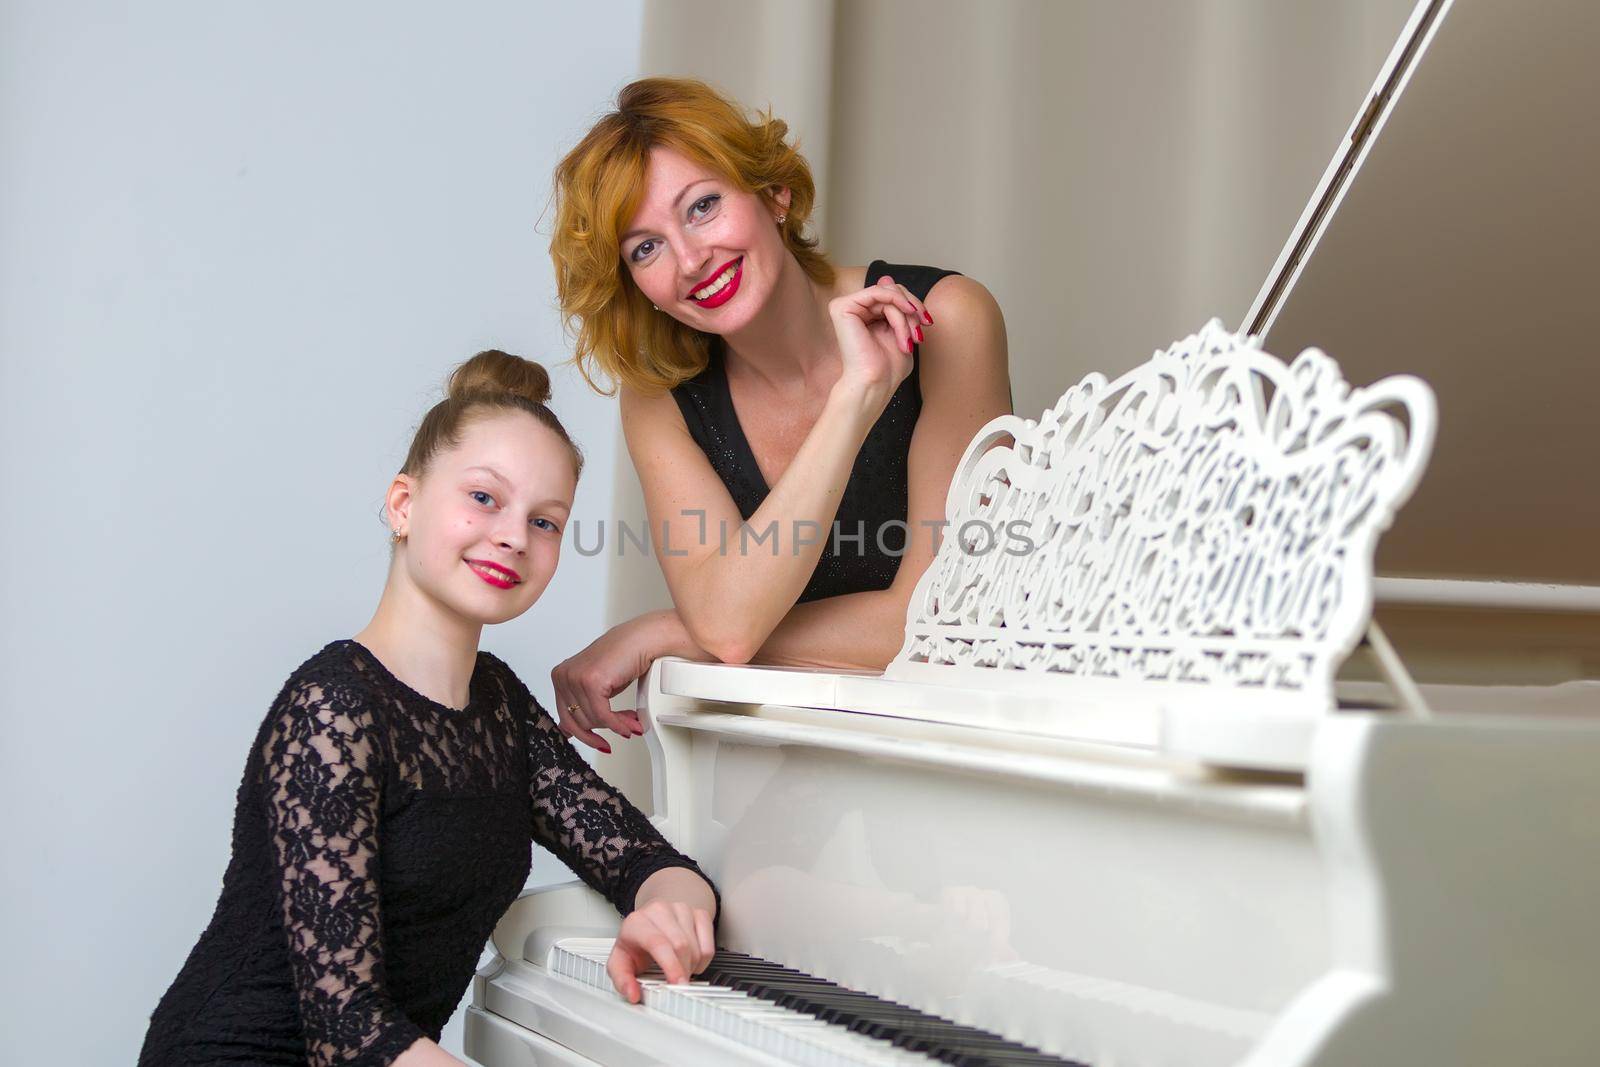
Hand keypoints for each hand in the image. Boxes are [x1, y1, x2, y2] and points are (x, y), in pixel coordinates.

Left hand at [551, 615, 662, 751]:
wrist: (642, 639)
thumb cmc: (623, 656)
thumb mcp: (596, 684)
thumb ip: (581, 703)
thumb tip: (568, 730)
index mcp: (560, 676)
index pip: (564, 717)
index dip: (585, 734)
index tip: (598, 742)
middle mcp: (563, 675)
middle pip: (578, 722)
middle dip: (604, 731)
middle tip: (623, 729)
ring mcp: (575, 678)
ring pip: (592, 720)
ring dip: (616, 727)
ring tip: (631, 724)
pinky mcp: (591, 682)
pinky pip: (603, 716)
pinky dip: (617, 725)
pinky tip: (628, 726)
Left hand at [605, 899, 716, 1003]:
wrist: (650, 921)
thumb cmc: (636, 943)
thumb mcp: (620, 961)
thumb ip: (622, 980)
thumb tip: (633, 993)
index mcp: (637, 922)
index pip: (658, 943)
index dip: (670, 965)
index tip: (677, 983)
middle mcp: (659, 911)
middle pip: (681, 946)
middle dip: (681, 971)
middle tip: (675, 983)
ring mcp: (681, 909)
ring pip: (696, 947)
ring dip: (691, 967)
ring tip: (678, 968)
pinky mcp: (698, 913)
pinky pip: (709, 944)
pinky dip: (703, 960)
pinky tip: (690, 960)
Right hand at [827, 274, 935, 406]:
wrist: (875, 384)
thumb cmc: (887, 367)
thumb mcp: (901, 329)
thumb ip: (897, 306)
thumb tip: (885, 277)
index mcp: (864, 314)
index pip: (892, 295)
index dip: (913, 305)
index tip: (927, 323)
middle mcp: (853, 309)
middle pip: (892, 290)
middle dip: (912, 308)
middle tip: (921, 328)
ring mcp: (846, 307)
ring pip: (888, 293)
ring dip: (906, 315)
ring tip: (909, 337)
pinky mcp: (842, 307)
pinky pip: (878, 293)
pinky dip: (897, 304)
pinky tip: (907, 314)